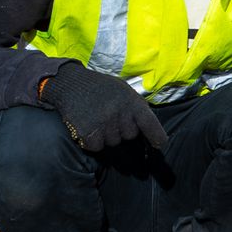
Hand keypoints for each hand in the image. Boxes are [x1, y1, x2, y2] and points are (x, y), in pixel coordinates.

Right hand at [41, 62, 166, 151]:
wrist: (70, 84)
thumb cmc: (101, 87)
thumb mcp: (124, 90)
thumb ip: (136, 106)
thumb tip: (149, 127)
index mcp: (132, 102)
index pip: (150, 124)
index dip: (157, 136)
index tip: (160, 145)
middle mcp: (120, 114)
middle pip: (130, 136)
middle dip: (123, 130)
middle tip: (110, 116)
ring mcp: (104, 124)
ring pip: (114, 143)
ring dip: (107, 135)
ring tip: (98, 118)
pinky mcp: (87, 133)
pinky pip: (97, 147)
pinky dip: (92, 141)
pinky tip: (88, 126)